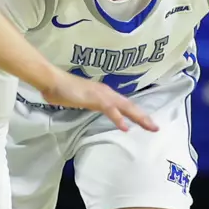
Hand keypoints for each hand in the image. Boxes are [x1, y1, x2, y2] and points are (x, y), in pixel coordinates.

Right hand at [40, 73, 158, 132]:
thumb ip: (88, 103)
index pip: (124, 105)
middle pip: (130, 106)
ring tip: (150, 127)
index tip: (147, 122)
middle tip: (156, 128)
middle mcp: (107, 93)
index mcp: (104, 94)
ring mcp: (102, 95)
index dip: (136, 114)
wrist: (52, 81)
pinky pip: (110, 110)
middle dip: (144, 117)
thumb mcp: (80, 100)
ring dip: (139, 117)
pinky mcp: (95, 99)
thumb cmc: (63, 90)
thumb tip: (90, 106)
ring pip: (125, 107)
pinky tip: (126, 127)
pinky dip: (119, 118)